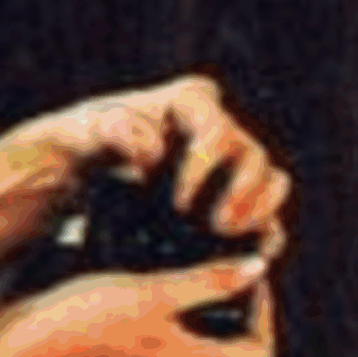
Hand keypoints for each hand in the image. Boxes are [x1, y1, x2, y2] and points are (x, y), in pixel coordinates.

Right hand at [0, 250, 277, 356]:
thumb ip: (210, 280)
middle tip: (226, 257)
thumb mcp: (156, 291)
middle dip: (238, 301)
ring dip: (208, 301)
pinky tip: (160, 273)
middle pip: (235, 344)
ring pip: (204, 337)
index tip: (247, 270)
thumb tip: (258, 266)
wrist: (26, 342)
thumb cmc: (87, 318)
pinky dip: (179, 307)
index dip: (265, 310)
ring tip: (195, 259)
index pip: (261, 350)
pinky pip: (175, 335)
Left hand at [25, 74, 291, 247]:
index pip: (216, 130)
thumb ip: (116, 129)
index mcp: (191, 102)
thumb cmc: (86, 139)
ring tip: (232, 239)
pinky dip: (264, 232)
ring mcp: (230, 161)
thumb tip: (156, 149)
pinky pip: (265, 210)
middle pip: (254, 156)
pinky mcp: (234, 192)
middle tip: (219, 227)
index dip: (206, 167)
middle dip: (243, 194)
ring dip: (261, 212)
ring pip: (271, 180)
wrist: (87, 166)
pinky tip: (250, 254)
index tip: (179, 203)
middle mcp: (219, 128)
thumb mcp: (88, 129)